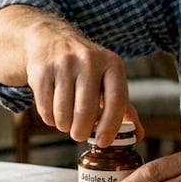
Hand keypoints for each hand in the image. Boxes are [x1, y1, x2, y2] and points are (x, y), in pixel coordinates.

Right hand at [21, 17, 138, 144]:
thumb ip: (124, 107)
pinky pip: (45, 109)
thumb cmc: (87, 67)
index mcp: (112, 63)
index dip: (110, 126)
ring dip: (64, 126)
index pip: (117, 101)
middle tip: (79, 135)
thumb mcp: (109, 78)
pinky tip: (54, 112)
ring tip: (67, 121)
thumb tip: (139, 135)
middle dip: (81, 132)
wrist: (52, 39)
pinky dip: (50, 119)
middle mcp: (89, 60)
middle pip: (86, 110)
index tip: (103, 143)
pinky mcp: (42, 71)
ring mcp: (63, 64)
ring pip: (63, 113)